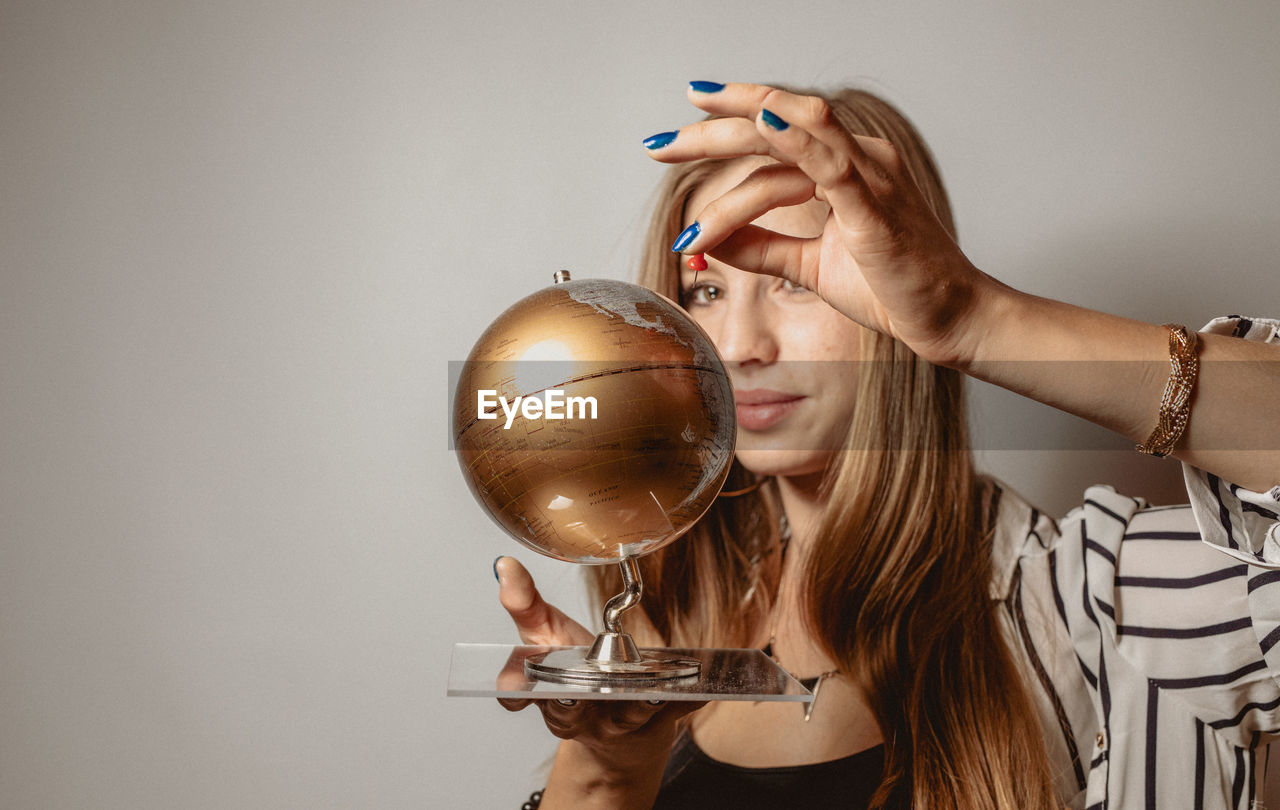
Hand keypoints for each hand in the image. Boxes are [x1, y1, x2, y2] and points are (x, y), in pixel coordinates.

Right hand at [493, 557, 701, 774]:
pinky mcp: (656, 724)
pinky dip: (683, 700)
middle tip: (575, 691)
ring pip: (622, 715)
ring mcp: (616, 723)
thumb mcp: (547, 638)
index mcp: (547, 696)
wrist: (618, 740)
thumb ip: (524, 603)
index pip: (522, 695)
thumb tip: (504, 565)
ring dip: (634, 702)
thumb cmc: (577, 678)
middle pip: (569, 714)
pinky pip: (672, 712)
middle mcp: (577, 716)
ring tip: (647, 688)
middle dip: (573, 702)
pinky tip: (696, 686)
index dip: (514, 690)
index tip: (512, 682)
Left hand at [646, 81, 1002, 367]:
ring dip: (725, 143)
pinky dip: (794, 138)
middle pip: (770, 126)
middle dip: (707, 132)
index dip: (723, 129)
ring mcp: (869, 175)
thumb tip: (711, 237)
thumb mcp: (810, 264)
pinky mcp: (875, 206)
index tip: (675, 133)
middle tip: (656, 142)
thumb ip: (761, 246)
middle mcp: (857, 157)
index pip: (773, 136)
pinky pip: (830, 161)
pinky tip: (760, 122)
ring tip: (675, 150)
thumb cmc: (891, 287)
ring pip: (787, 139)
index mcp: (844, 166)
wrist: (946, 319)